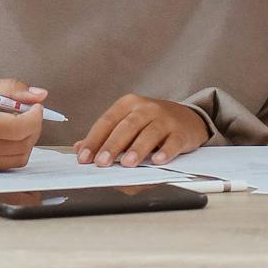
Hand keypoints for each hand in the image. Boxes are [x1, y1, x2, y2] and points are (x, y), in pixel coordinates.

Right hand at [0, 77, 46, 171]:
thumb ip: (9, 89)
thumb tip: (40, 94)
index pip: (21, 127)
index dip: (36, 116)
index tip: (36, 106)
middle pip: (23, 145)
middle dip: (34, 128)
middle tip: (28, 112)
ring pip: (17, 158)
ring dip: (25, 141)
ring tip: (16, 124)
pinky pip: (3, 164)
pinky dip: (11, 151)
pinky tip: (3, 135)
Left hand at [74, 95, 213, 166]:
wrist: (188, 118)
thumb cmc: (152, 124)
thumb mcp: (127, 123)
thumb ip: (104, 136)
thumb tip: (78, 149)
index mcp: (128, 104)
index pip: (107, 121)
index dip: (94, 140)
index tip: (84, 157)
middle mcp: (146, 108)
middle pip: (127, 126)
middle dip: (112, 145)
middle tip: (102, 162)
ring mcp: (166, 119)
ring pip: (149, 133)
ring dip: (137, 149)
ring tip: (127, 163)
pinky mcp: (182, 132)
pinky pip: (173, 142)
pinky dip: (165, 151)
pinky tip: (157, 160)